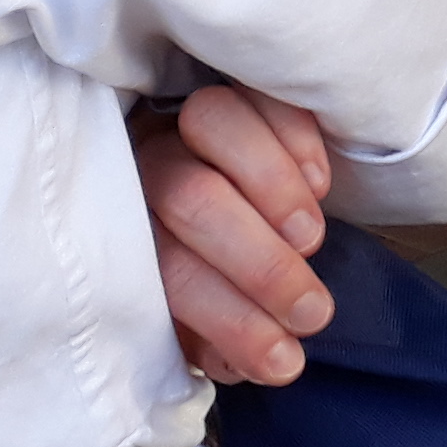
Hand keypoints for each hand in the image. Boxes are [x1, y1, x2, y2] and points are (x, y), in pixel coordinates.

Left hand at [134, 85, 334, 385]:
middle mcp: (143, 164)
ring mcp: (180, 113)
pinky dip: (295, 137)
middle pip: (192, 198)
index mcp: (126, 232)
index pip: (172, 272)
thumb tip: (254, 365)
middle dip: (261, 264)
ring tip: (312, 242)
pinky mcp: (228, 80)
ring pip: (213, 122)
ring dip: (276, 190)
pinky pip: (259, 89)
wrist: (207, 194)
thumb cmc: (202, 269)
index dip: (230, 320)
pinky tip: (319, 186)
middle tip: (312, 311)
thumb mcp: (193, 316)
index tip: (282, 361)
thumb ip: (216, 339)